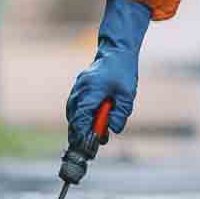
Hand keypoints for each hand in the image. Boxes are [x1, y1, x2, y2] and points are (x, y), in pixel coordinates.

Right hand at [65, 0, 150, 142]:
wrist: (116, 51)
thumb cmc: (123, 72)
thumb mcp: (127, 96)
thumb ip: (120, 114)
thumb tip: (112, 129)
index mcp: (91, 91)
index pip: (81, 117)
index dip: (82, 133)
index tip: (86, 145)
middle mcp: (81, 89)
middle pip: (74, 116)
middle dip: (78, 132)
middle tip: (85, 147)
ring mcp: (78, 87)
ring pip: (72, 111)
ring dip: (78, 124)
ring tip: (85, 138)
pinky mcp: (80, 86)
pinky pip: (75, 104)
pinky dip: (78, 115)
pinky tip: (86, 123)